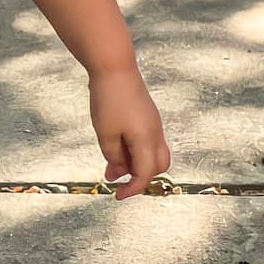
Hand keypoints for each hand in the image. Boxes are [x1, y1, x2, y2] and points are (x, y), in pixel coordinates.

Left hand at [88, 63, 170, 201]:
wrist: (115, 68)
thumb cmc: (109, 100)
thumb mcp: (106, 134)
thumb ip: (113, 157)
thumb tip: (117, 173)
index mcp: (147, 140)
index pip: (144, 174)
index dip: (131, 189)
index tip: (116, 196)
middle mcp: (156, 134)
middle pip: (158, 166)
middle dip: (139, 177)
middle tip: (116, 178)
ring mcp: (154, 124)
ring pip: (155, 154)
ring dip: (137, 163)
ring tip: (112, 161)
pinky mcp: (149, 117)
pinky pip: (149, 141)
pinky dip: (136, 150)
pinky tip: (117, 145)